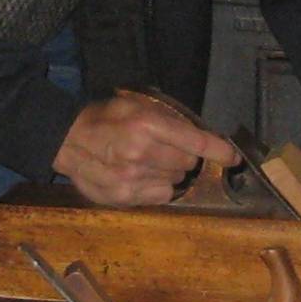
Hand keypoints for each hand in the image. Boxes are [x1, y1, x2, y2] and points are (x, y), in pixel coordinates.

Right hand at [54, 92, 239, 207]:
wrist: (67, 141)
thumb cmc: (104, 120)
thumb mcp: (134, 105)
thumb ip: (166, 120)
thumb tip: (200, 140)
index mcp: (146, 125)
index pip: (196, 142)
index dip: (219, 151)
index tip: (233, 158)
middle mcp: (141, 153)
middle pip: (189, 164)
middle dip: (184, 157)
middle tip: (164, 149)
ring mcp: (133, 178)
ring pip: (176, 181)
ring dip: (169, 173)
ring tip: (148, 163)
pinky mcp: (126, 196)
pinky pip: (162, 196)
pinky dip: (158, 188)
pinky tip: (141, 177)